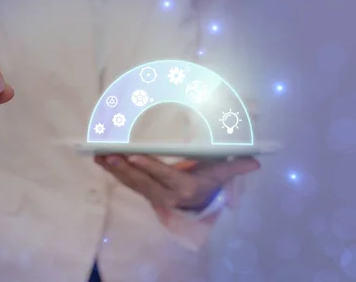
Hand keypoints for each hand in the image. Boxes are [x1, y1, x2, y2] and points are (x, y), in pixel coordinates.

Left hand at [95, 155, 258, 214]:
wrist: (199, 202)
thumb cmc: (209, 180)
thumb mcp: (222, 173)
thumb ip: (235, 166)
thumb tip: (256, 161)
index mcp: (185, 187)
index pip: (164, 175)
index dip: (148, 165)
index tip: (133, 154)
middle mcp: (166, 194)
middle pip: (142, 181)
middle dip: (124, 167)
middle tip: (107, 153)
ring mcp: (153, 195)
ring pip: (131, 182)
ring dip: (114, 169)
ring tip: (99, 155)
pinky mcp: (144, 192)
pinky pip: (127, 182)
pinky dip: (113, 171)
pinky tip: (101, 160)